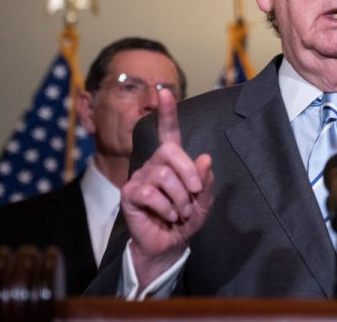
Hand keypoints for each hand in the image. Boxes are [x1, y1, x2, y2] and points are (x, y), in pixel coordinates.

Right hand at [120, 88, 214, 285]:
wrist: (170, 245)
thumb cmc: (187, 218)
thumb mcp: (204, 200)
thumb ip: (206, 180)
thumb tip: (205, 158)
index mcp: (172, 161)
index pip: (169, 132)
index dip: (167, 112)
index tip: (164, 91)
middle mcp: (154, 164)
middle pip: (170, 152)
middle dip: (188, 173)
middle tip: (195, 193)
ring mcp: (140, 177)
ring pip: (163, 176)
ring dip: (179, 198)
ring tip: (181, 212)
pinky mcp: (130, 194)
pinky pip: (150, 193)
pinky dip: (165, 207)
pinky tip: (168, 216)